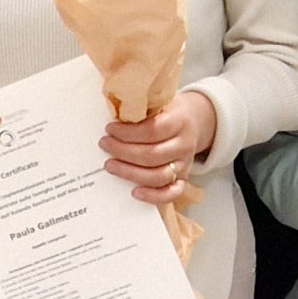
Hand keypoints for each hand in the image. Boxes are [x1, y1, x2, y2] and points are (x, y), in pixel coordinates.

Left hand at [100, 90, 217, 204]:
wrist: (192, 121)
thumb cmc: (167, 112)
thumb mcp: (159, 102)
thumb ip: (141, 108)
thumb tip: (111, 113)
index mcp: (179, 121)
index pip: (153, 130)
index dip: (128, 132)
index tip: (110, 129)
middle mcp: (184, 144)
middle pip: (152, 155)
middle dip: (123, 151)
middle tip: (104, 144)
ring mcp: (185, 164)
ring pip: (158, 176)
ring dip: (130, 173)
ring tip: (110, 165)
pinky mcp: (183, 179)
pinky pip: (172, 193)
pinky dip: (154, 196)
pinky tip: (135, 192)